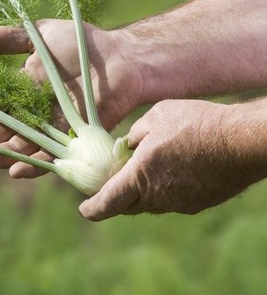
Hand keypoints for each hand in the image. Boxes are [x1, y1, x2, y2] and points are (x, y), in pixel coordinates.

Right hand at [0, 19, 143, 177]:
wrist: (122, 57)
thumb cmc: (81, 44)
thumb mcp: (39, 35)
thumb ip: (7, 39)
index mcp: (16, 93)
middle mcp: (29, 115)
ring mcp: (49, 129)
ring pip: (16, 147)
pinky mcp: (71, 138)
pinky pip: (50, 155)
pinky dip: (33, 164)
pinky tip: (15, 171)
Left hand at [79, 99, 265, 220]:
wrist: (243, 141)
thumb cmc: (196, 123)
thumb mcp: (156, 117)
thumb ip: (135, 135)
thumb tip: (127, 146)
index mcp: (140, 177)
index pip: (108, 202)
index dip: (92, 208)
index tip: (83, 210)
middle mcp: (157, 197)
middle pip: (128, 205)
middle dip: (115, 198)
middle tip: (110, 186)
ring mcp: (179, 203)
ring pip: (151, 203)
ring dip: (142, 192)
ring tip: (144, 171)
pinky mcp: (198, 203)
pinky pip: (172, 200)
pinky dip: (164, 190)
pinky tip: (172, 171)